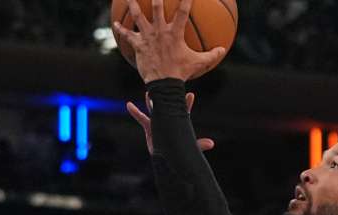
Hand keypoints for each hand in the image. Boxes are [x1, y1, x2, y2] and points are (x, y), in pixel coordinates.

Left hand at [112, 0, 226, 82]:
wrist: (164, 84)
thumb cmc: (181, 72)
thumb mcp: (199, 63)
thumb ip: (211, 55)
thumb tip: (223, 49)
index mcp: (175, 33)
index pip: (183, 11)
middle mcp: (160, 31)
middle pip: (156, 7)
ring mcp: (147, 37)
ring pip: (137, 16)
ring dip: (132, 4)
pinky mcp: (138, 45)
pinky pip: (127, 35)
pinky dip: (121, 29)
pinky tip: (114, 23)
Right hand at [127, 91, 214, 154]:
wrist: (167, 162)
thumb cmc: (180, 153)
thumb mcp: (189, 148)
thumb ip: (199, 145)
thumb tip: (211, 143)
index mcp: (179, 123)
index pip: (184, 111)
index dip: (187, 103)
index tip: (190, 95)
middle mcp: (169, 120)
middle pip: (168, 105)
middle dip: (167, 96)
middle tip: (167, 84)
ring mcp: (159, 123)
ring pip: (154, 109)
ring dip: (151, 100)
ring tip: (148, 90)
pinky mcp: (150, 128)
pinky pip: (141, 119)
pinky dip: (135, 112)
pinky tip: (129, 105)